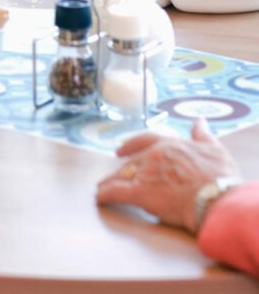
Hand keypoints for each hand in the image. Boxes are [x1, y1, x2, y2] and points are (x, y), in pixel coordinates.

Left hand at [96, 119, 239, 232]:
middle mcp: (154, 155)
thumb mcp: (214, 149)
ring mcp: (146, 173)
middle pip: (132, 162)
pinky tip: (99, 198)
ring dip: (111, 182)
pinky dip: (106, 195)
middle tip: (112, 174)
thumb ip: (203, 135)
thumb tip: (199, 122)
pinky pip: (118, 193)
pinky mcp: (141, 193)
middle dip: (123, 169)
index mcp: (170, 144)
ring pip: (123, 176)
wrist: (216, 197)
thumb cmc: (219, 176)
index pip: (145, 140)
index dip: (132, 144)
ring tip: (102, 187)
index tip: (121, 148)